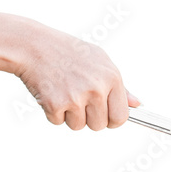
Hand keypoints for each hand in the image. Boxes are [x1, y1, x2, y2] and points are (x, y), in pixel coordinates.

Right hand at [16, 22, 140, 130]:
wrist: (34, 45)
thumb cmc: (68, 52)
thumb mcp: (99, 60)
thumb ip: (119, 85)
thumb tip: (136, 104)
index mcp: (111, 77)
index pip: (121, 116)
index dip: (112, 119)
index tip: (105, 116)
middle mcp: (96, 88)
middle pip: (99, 125)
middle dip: (89, 118)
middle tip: (77, 98)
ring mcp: (75, 98)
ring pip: (78, 126)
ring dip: (69, 115)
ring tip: (63, 91)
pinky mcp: (55, 104)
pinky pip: (58, 122)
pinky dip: (52, 112)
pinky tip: (51, 92)